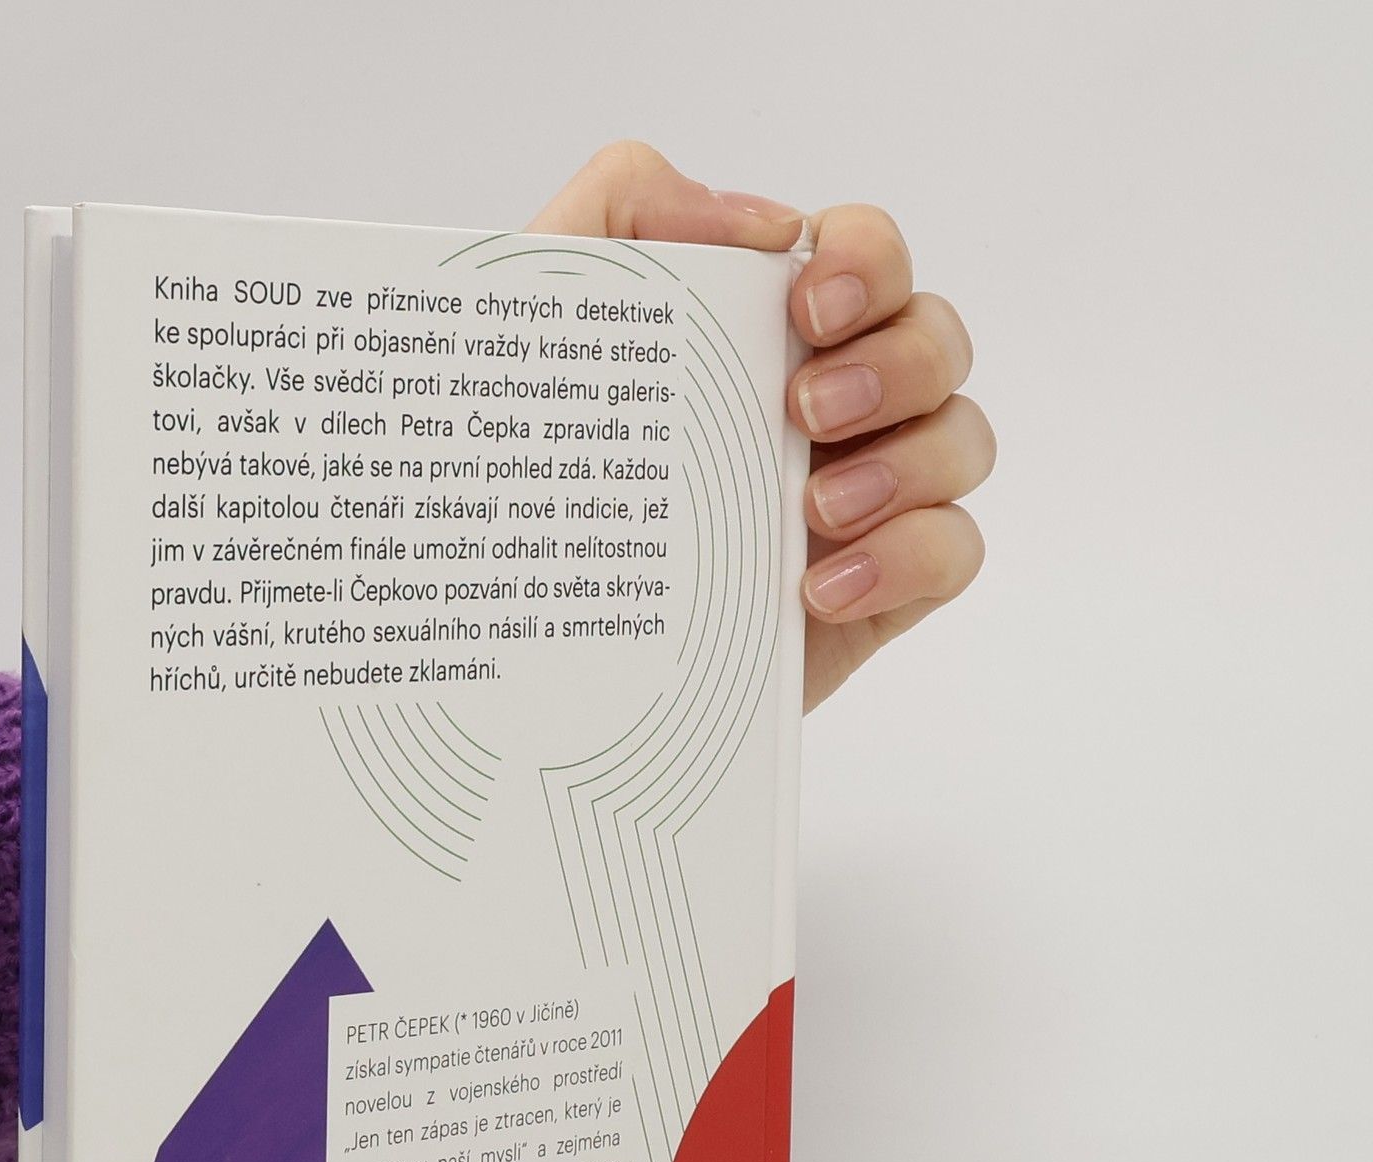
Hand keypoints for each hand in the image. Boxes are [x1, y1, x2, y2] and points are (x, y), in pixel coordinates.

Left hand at [528, 142, 992, 710]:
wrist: (530, 625)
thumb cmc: (538, 463)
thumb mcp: (543, 313)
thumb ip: (624, 205)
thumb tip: (764, 220)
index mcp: (771, 329)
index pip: (868, 254)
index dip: (866, 260)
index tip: (807, 307)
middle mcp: (836, 400)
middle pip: (937, 338)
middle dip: (895, 363)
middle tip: (805, 411)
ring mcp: (865, 494)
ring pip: (962, 439)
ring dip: (908, 464)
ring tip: (815, 511)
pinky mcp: (876, 586)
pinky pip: (954, 550)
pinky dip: (906, 558)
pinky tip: (819, 590)